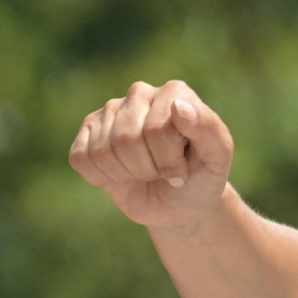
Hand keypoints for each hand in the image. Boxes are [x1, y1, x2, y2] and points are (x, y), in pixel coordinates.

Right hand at [69, 80, 234, 229]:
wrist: (179, 204)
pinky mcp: (87, 131)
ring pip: (103, 151)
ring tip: (144, 172)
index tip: (182, 173)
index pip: (157, 130)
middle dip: (148, 169)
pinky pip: (81, 158)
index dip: (169, 162)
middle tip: (162, 174)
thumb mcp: (217, 158)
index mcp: (174, 93)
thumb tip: (179, 106)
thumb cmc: (200, 178)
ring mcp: (110, 111)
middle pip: (126, 139)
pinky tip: (120, 173)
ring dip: (126, 174)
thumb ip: (208, 128)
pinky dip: (101, 177)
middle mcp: (139, 94)